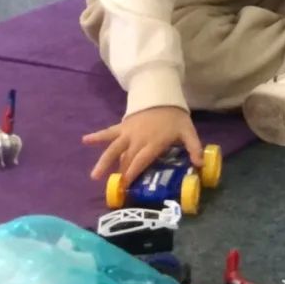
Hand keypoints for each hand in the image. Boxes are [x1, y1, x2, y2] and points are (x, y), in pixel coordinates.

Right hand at [83, 106, 202, 183]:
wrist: (163, 96)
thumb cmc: (176, 117)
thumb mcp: (188, 132)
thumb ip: (194, 148)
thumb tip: (200, 165)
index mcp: (154, 142)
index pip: (141, 161)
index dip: (133, 173)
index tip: (126, 186)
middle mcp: (138, 139)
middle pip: (127, 159)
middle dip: (121, 173)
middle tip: (114, 187)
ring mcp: (128, 132)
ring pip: (114, 149)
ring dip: (104, 162)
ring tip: (95, 175)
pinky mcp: (122, 126)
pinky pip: (108, 132)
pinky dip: (97, 136)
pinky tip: (84, 140)